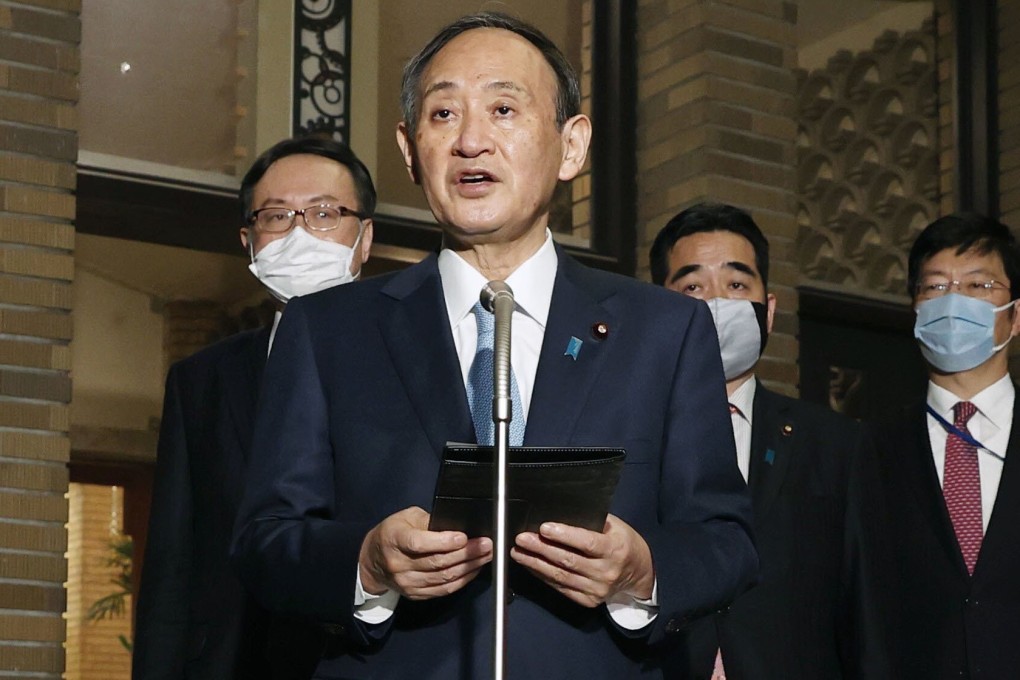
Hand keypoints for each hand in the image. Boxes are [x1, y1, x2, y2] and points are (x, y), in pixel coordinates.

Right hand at [358, 507, 492, 600]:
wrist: (372, 561)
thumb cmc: (393, 534)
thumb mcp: (406, 518)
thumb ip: (428, 521)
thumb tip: (456, 526)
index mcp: (394, 540)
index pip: (420, 543)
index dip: (443, 542)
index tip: (464, 537)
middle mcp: (399, 564)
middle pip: (437, 563)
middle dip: (466, 553)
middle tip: (486, 544)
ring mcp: (407, 583)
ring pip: (443, 578)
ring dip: (469, 567)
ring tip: (486, 556)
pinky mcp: (415, 594)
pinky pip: (443, 590)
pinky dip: (462, 580)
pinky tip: (474, 570)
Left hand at [510, 514, 653, 607]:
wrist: (638, 573)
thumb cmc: (623, 544)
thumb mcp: (615, 526)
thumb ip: (591, 521)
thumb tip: (559, 513)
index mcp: (615, 549)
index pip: (587, 543)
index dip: (564, 535)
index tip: (544, 528)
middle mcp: (606, 572)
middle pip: (568, 560)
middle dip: (541, 549)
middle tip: (522, 539)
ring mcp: (597, 589)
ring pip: (560, 576)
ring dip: (536, 564)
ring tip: (518, 552)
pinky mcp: (588, 601)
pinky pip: (561, 588)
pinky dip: (543, 576)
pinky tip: (530, 566)